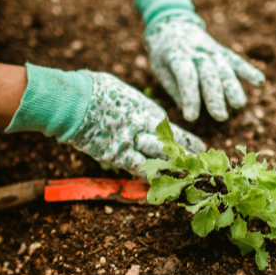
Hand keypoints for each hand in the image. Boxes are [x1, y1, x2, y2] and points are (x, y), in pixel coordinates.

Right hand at [5, 63, 205, 176]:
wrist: (74, 99)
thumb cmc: (93, 88)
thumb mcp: (119, 90)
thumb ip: (130, 102)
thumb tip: (131, 104)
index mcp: (145, 108)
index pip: (170, 128)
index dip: (184, 139)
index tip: (198, 146)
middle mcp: (144, 125)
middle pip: (171, 144)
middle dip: (186, 155)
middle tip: (200, 165)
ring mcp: (132, 141)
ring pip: (160, 158)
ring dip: (173, 169)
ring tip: (188, 177)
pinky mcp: (117, 154)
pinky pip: (138, 168)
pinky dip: (148, 178)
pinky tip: (159, 186)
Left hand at [134, 0, 264, 121]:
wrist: (172, 23)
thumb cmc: (163, 53)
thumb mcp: (159, 68)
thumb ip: (173, 87)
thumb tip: (187, 108)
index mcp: (176, 55)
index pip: (185, 76)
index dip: (189, 97)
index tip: (191, 117)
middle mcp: (196, 51)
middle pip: (208, 73)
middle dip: (215, 95)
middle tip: (220, 116)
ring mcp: (211, 50)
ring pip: (224, 68)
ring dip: (233, 86)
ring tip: (239, 104)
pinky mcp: (221, 51)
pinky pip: (236, 60)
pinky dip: (248, 70)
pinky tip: (259, 81)